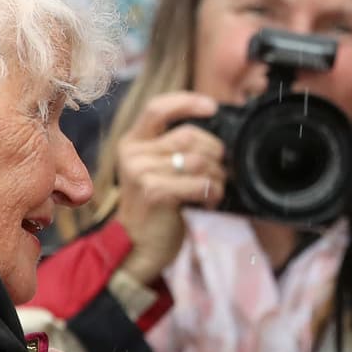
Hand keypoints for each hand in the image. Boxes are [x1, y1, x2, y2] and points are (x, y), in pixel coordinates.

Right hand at [114, 91, 225, 283]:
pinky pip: (199, 183)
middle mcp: (132, 154)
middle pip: (187, 136)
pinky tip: (209, 201)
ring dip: (216, 175)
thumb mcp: (155, 171)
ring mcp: (141, 173)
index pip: (158, 108)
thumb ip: (172, 149)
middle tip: (219, 170)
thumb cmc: (155, 208)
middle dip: (213, 152)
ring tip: (214, 188)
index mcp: (132, 143)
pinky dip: (213, 192)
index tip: (212, 107)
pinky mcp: (154, 193)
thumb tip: (214, 135)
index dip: (187, 102)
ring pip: (197, 160)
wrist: (136, 248)